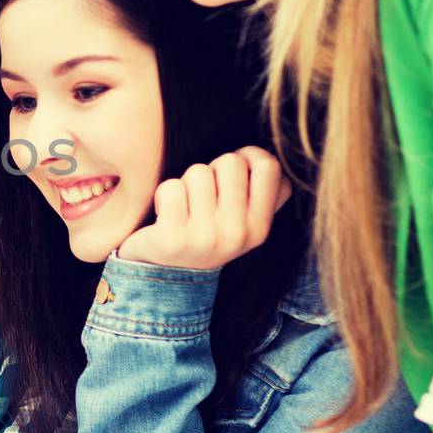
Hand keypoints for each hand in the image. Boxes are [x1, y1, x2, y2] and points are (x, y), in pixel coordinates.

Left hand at [117, 147, 288, 269]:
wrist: (168, 276)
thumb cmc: (207, 234)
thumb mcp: (243, 222)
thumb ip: (263, 193)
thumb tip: (266, 156)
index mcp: (260, 228)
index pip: (269, 167)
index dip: (248, 156)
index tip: (231, 171)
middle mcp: (237, 234)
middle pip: (231, 162)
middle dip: (213, 169)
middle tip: (204, 192)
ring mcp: (206, 237)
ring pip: (198, 172)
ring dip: (186, 183)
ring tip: (185, 206)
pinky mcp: (173, 238)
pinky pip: (171, 188)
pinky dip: (164, 194)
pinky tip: (166, 215)